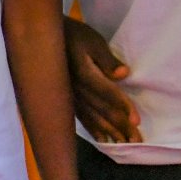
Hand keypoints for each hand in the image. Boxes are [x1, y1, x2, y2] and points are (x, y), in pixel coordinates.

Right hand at [63, 17, 140, 143]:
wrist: (43, 37)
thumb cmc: (72, 35)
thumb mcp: (92, 40)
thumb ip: (107, 59)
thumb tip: (123, 75)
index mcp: (84, 74)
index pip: (107, 93)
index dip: (123, 107)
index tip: (137, 122)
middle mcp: (77, 89)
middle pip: (102, 110)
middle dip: (120, 126)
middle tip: (137, 141)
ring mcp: (71, 96)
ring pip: (93, 118)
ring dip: (110, 132)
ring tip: (125, 144)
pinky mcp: (67, 99)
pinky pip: (81, 117)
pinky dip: (93, 130)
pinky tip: (103, 140)